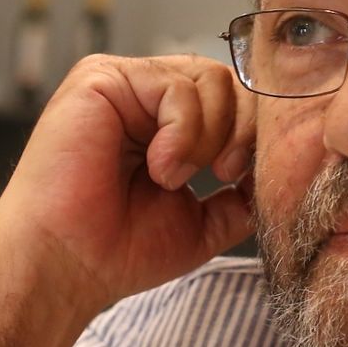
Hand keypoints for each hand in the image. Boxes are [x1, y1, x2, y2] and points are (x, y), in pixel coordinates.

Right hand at [0, 54, 255, 319]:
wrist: (66, 268)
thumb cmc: (118, 249)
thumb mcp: (206, 220)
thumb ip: (244, 194)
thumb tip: (281, 171)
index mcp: (165, 120)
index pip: (235, 98)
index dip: (254, 132)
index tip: (241, 176)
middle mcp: (143, 94)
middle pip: (229, 81)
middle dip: (241, 130)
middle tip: (224, 172)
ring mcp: (122, 82)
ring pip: (210, 78)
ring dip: (208, 136)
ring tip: (174, 177)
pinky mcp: (99, 78)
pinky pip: (176, 85)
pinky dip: (182, 131)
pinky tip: (158, 166)